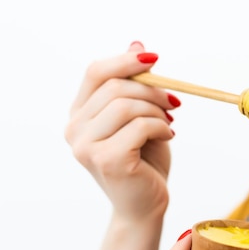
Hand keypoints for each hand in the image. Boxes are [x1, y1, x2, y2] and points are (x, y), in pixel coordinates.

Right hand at [65, 41, 177, 222]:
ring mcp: (86, 146)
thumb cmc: (144, 160)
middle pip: (115, 87)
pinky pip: (140, 126)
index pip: (95, 72)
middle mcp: (74, 129)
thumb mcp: (140, 116)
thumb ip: (134, 85)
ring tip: (169, 124)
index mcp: (78, 114)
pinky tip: (168, 136)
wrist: (145, 204)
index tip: (155, 60)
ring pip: (127, 105)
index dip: (126, 60)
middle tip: (174, 103)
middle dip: (152, 90)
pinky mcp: (107, 160)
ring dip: (157, 111)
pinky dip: (161, 127)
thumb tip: (137, 44)